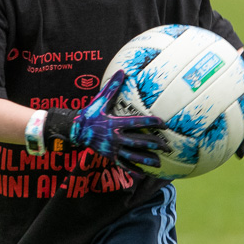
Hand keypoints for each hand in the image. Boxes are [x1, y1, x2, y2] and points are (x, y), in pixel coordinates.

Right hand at [48, 70, 168, 169]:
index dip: (151, 123)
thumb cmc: (90, 114)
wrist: (76, 131)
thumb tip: (122, 71)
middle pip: (138, 142)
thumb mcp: (100, 100)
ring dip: (146, 160)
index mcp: (115, 123)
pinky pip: (123, 165)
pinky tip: (143, 173)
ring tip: (158, 162)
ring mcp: (113, 149)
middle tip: (167, 146)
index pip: (137, 123)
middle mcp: (115, 138)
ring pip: (133, 156)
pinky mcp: (110, 156)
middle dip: (154, 144)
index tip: (164, 123)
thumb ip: (112, 87)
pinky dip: (133, 169)